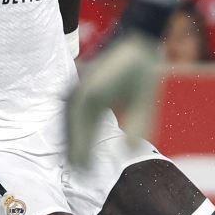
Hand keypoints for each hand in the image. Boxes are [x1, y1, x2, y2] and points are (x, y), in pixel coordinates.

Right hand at [65, 30, 162, 167]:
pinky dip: (73, 126)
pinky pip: (72, 110)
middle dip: (74, 150)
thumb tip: (128, 150)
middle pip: (70, 127)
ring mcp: (77, 86)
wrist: (136, 41)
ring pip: (68, 119)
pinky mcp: (80, 84)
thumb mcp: (146, 101)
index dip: (82, 152)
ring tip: (76, 160)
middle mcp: (80, 90)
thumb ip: (138, 126)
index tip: (84, 171)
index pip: (82, 131)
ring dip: (71, 139)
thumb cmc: (143, 71)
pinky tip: (78, 138)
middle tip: (79, 173)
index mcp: (93, 95)